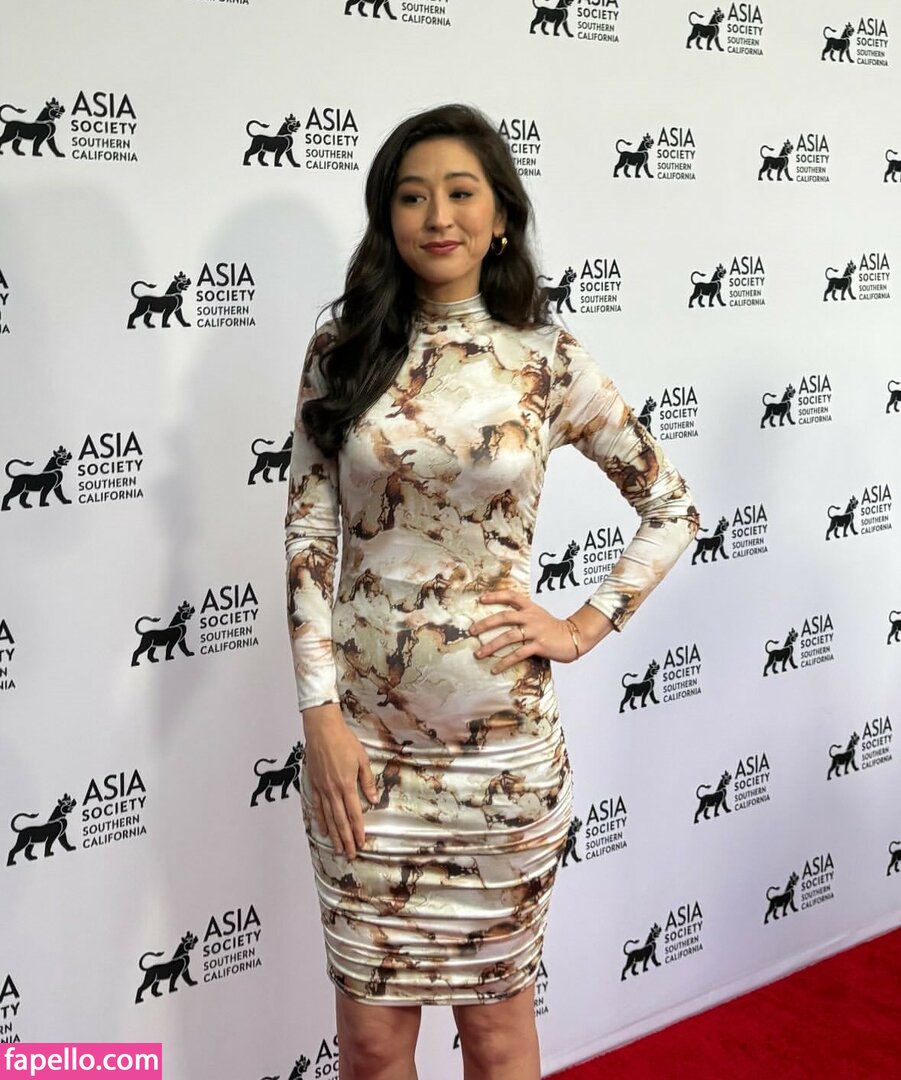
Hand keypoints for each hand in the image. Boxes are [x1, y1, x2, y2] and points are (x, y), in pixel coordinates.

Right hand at [302, 704, 378, 859]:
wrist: (322, 730)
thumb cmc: (344, 741)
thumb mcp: (362, 759)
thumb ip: (367, 781)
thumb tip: (373, 800)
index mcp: (347, 784)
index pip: (354, 813)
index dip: (358, 830)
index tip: (361, 843)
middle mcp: (332, 790)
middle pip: (340, 820)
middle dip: (346, 839)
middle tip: (349, 854)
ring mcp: (321, 788)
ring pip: (328, 817)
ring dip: (334, 835)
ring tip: (337, 849)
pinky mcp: (313, 784)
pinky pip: (316, 806)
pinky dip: (320, 820)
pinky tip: (323, 830)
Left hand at [469, 590, 580, 673]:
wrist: (575, 637)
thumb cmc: (554, 628)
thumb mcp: (539, 615)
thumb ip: (523, 615)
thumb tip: (501, 619)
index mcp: (531, 608)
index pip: (512, 596)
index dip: (496, 596)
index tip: (481, 599)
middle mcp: (531, 618)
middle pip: (504, 617)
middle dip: (485, 624)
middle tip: (471, 631)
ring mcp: (535, 632)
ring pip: (508, 637)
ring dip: (491, 646)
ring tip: (478, 654)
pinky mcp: (539, 646)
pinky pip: (518, 654)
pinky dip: (505, 662)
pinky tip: (495, 669)